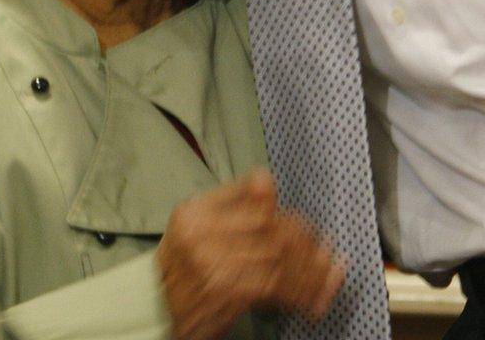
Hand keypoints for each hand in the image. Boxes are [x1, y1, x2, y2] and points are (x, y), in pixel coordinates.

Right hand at [156, 169, 344, 339]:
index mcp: (194, 211)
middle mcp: (200, 234)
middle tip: (327, 253)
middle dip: (305, 242)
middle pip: (268, 229)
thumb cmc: (181, 263)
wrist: (154, 307)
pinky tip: (316, 299)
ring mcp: (211, 265)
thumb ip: (232, 199)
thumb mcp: (196, 221)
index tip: (310, 228)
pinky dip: (299, 292)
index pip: (253, 205)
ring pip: (275, 258)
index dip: (289, 217)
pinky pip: (271, 287)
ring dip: (309, 269)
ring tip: (330, 274)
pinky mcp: (223, 295)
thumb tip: (265, 177)